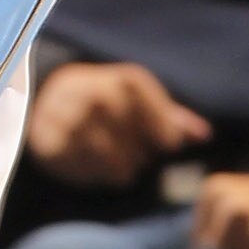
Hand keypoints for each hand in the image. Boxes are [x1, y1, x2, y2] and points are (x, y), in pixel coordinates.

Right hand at [24, 59, 209, 186]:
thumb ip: (168, 118)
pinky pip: (71, 157)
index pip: (133, 82)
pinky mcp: (44, 139)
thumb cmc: (105, 116)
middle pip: (110, 106)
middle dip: (134, 140)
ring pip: (91, 136)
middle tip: (144, 160)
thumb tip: (203, 134)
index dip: (157, 113)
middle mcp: (78, 87)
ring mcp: (57, 112)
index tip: (171, 143)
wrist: (46, 113)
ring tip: (125, 171)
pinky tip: (99, 172)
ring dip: (116, 162)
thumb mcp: (135, 111)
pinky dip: (91, 172)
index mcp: (105, 76)